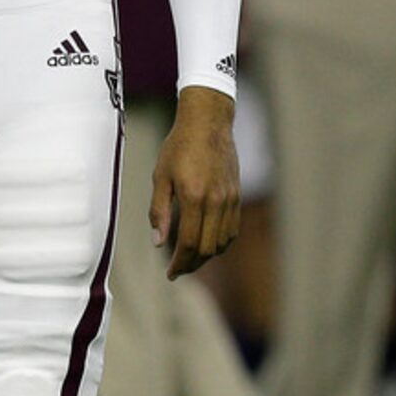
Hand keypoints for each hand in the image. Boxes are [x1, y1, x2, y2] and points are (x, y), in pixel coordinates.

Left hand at [149, 86, 240, 279]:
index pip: (189, 243)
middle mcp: (216, 201)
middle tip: (177, 270)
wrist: (208, 123)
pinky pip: (232, 230)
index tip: (169, 273)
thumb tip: (158, 242)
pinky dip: (220, 243)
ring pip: (222, 242)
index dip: (179, 263)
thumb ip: (158, 211)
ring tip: (190, 259)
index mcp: (194, 197)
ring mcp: (230, 199)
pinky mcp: (237, 195)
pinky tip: (207, 243)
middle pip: (207, 249)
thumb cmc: (179, 146)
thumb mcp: (161, 176)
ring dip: (206, 256)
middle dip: (191, 265)